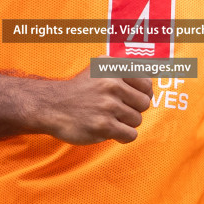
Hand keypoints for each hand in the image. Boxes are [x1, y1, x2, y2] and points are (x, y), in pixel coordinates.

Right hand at [35, 68, 153, 144]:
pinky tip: (112, 131)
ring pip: (137, 120)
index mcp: (113, 68)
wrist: (52, 106)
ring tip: (110, 119)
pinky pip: (131, 134)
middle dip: (134, 109)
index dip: (143, 94)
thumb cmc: (80, 90)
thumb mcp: (99, 69)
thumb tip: (151, 86)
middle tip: (118, 111)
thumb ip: (124, 71)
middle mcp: (111, 83)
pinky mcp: (103, 125)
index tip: (132, 98)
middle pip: (145, 103)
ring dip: (126, 123)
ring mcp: (107, 105)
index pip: (147, 83)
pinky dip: (123, 136)